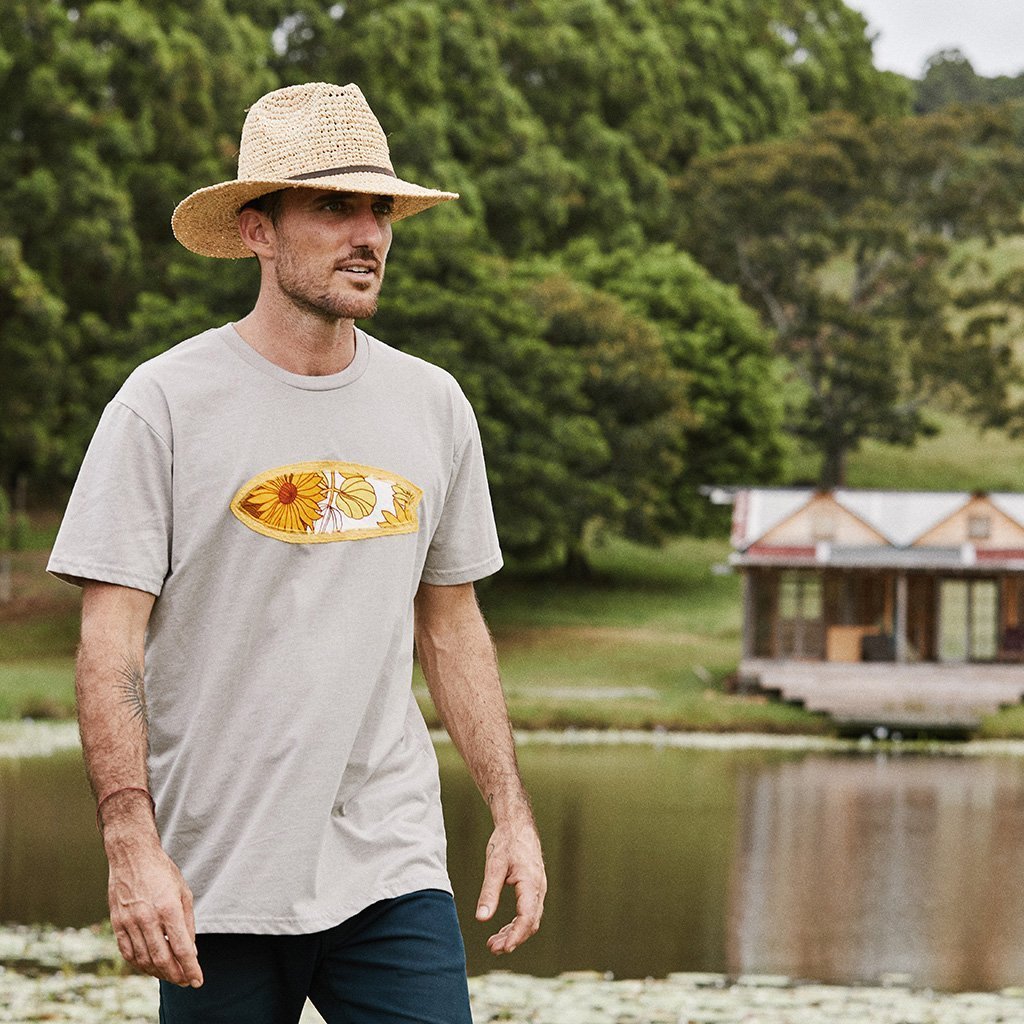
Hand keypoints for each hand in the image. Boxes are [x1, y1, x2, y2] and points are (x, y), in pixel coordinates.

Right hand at [105, 829, 203, 987]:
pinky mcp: (117, 923)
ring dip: (158, 972)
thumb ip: (187, 923)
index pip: (181, 947)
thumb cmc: (162, 872)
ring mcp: (129, 921)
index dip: (190, 968)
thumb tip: (191, 952)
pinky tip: (150, 967)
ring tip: (171, 976)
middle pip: (162, 958)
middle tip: (185, 981)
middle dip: (176, 975)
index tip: (197, 981)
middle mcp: (147, 917)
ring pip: (144, 959)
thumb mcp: (183, 892)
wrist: (133, 856)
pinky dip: (139, 964)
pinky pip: (128, 952)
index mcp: (168, 907)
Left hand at [475, 816, 545, 954]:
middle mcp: (539, 888)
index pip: (527, 917)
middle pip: (531, 923)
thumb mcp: (494, 866)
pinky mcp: (534, 888)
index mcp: (531, 883)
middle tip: (493, 948)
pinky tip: (503, 930)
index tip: (504, 948)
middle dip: (513, 939)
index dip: (516, 935)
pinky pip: (529, 911)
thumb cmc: (506, 842)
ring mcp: (538, 888)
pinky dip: (517, 923)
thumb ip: (488, 893)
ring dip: (514, 933)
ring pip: (530, 919)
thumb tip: (481, 918)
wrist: (517, 824)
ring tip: (494, 944)